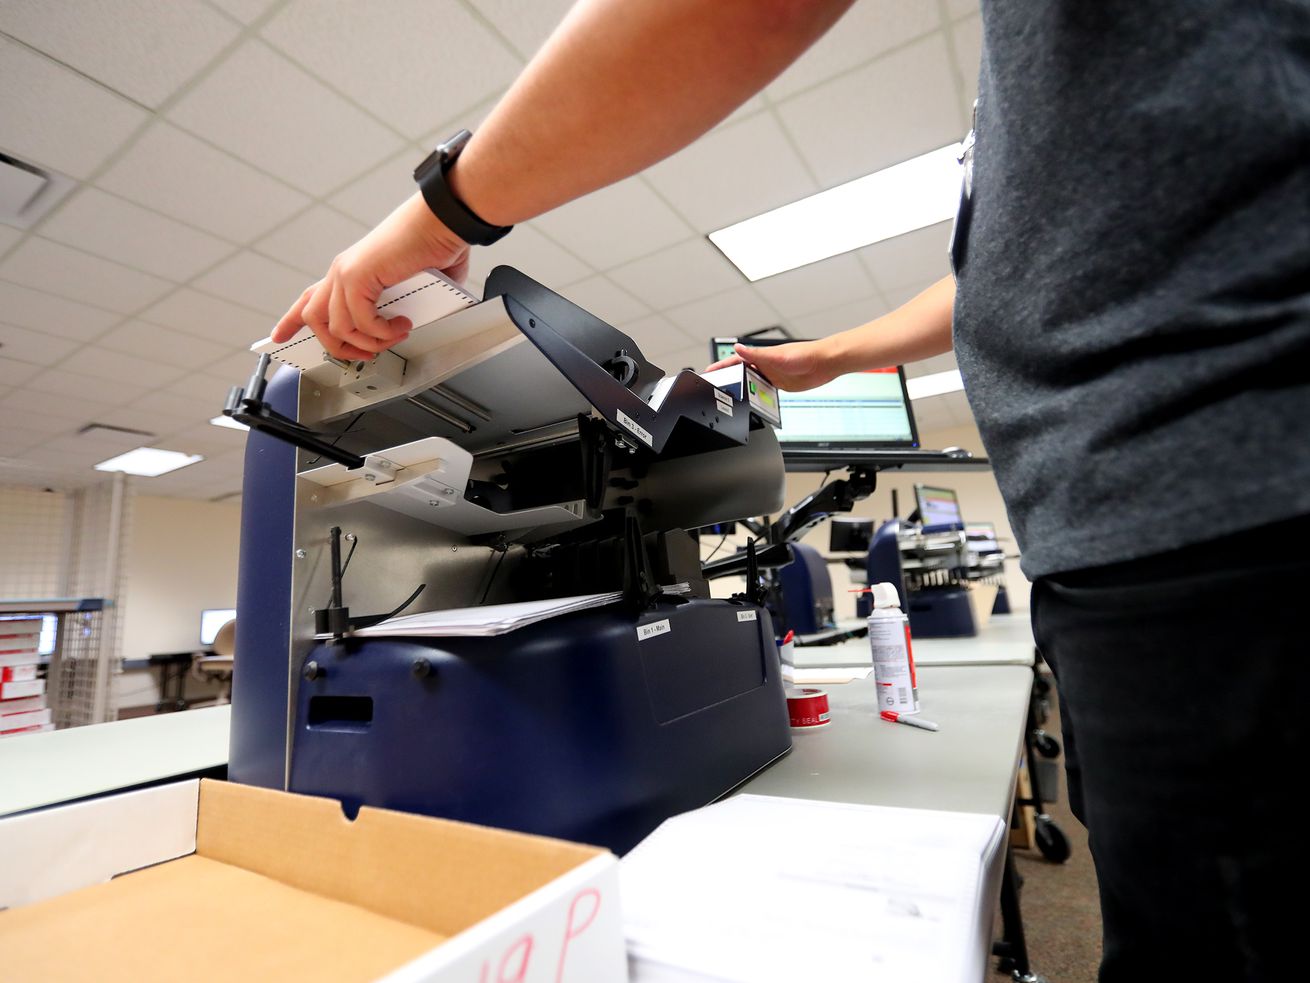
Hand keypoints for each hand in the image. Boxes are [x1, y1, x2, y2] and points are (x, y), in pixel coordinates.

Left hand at [271, 193, 469, 360]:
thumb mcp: (414, 282)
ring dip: (369, 343)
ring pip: (336, 329)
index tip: (279, 336)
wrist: (441, 222)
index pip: (310, 297)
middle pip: (314, 319)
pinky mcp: (357, 276)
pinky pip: (360, 323)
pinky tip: (401, 325)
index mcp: (351, 270)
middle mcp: (341, 270)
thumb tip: (412, 319)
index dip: (291, 320)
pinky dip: (383, 332)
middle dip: (338, 348)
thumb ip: (407, 302)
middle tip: (366, 355)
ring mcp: (346, 272)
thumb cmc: (433, 241)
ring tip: (395, 336)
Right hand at [705, 340, 838, 391]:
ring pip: (752, 383)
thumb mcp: (777, 356)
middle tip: (716, 388)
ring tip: (731, 398)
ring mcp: (773, 375)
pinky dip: (758, 396)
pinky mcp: (781, 385)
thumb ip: (757, 354)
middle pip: (742, 373)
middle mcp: (765, 365)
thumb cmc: (805, 354)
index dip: (722, 365)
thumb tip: (737, 347)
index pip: (736, 360)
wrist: (825, 363)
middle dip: (729, 379)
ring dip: (743, 389)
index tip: (709, 371)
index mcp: (762, 356)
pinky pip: (765, 391)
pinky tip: (753, 402)